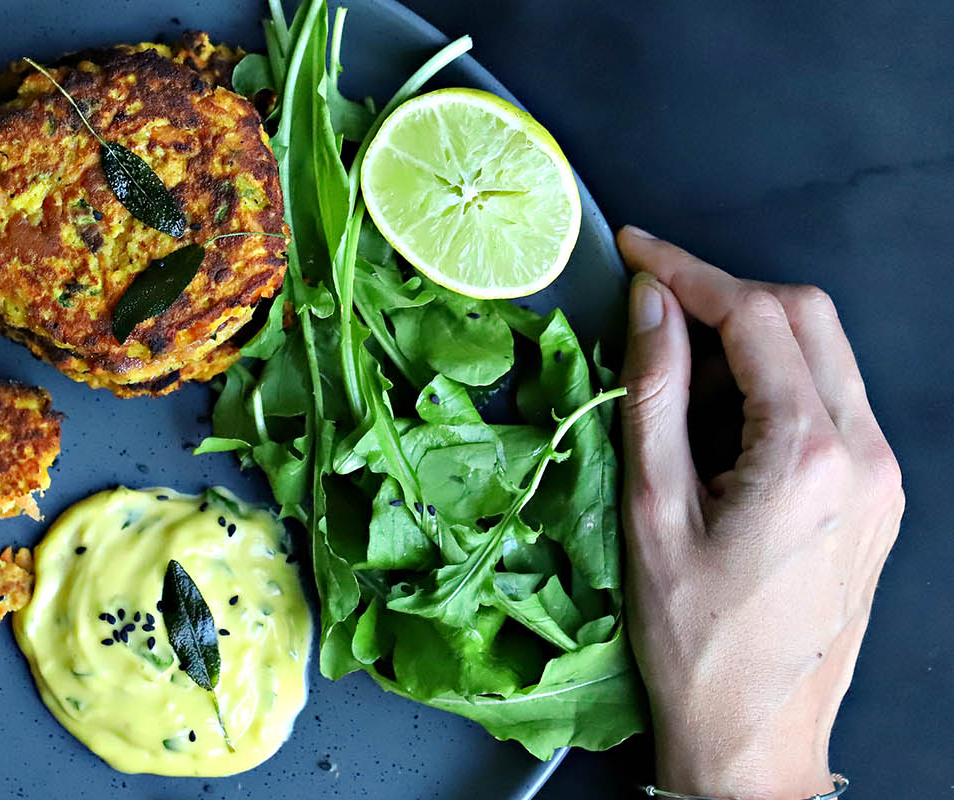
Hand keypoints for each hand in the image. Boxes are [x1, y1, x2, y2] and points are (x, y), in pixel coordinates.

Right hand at [615, 226, 902, 798]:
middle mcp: (866, 454)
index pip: (757, 316)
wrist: (756, 734)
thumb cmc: (694, 640)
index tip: (634, 252)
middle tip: (652, 306)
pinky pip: (833, 403)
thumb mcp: (651, 511)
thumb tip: (651, 305)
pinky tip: (719, 419)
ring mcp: (882, 476)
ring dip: (750, 339)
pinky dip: (774, 384)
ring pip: (825, 354)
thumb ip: (655, 393)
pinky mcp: (877, 497)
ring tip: (675, 375)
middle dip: (725, 294)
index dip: (689, 271)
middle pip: (807, 317)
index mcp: (810, 455)